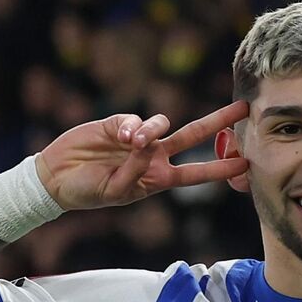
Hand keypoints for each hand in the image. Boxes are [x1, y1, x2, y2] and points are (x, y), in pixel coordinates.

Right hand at [35, 101, 249, 210]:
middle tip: (243, 108)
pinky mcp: (119, 123)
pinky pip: (135, 119)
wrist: (57, 178)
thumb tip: (147, 142)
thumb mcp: (116, 191)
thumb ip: (135, 170)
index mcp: (158, 179)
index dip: (220, 168)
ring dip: (151, 130)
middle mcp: (154, 156)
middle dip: (218, 121)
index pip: (196, 173)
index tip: (245, 164)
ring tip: (131, 142)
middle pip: (194, 135)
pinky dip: (131, 126)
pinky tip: (119, 136)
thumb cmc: (88, 192)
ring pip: (162, 123)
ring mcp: (138, 138)